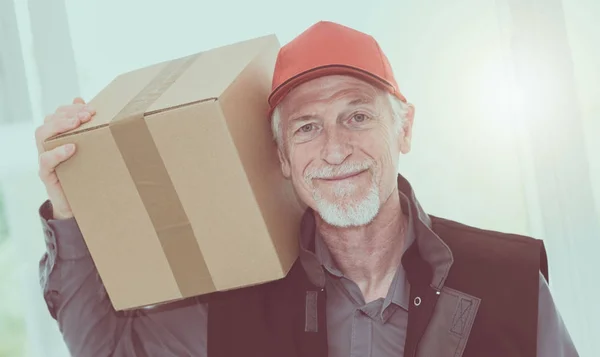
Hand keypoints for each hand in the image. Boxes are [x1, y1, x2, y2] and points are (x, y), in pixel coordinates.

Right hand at [35, 97, 95, 219]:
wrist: (77, 204)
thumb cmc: (84, 174)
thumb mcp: (89, 152)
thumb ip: (88, 132)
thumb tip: (85, 104)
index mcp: (59, 138)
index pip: (58, 115)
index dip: (72, 109)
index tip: (91, 108)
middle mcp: (49, 146)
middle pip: (49, 122)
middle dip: (68, 114)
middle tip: (87, 114)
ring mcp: (46, 159)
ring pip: (42, 135)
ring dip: (60, 126)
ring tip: (77, 122)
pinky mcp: (47, 175)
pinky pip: (46, 160)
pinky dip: (57, 152)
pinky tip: (71, 147)